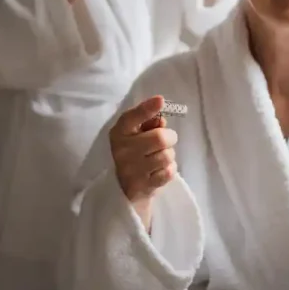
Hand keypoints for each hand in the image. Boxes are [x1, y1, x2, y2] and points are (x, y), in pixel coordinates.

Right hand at [109, 96, 177, 230]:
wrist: (121, 189)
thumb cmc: (132, 153)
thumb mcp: (134, 134)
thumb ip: (147, 123)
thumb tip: (161, 120)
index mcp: (119, 133)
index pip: (132, 118)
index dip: (147, 108)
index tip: (160, 100)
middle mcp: (122, 151)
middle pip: (159, 138)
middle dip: (169, 137)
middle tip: (166, 140)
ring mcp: (132, 171)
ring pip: (166, 156)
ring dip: (169, 155)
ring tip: (160, 157)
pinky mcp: (142, 187)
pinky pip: (168, 173)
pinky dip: (169, 169)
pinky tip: (160, 170)